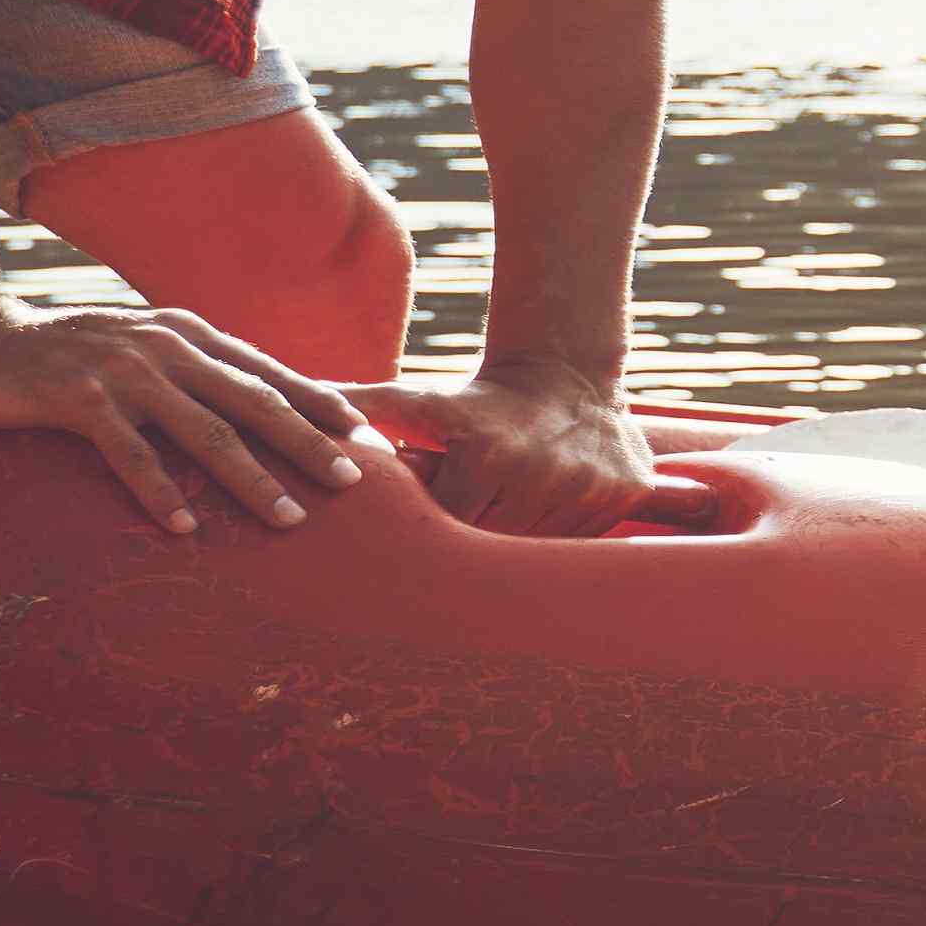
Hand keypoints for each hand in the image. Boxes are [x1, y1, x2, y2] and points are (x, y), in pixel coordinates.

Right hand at [0, 303, 382, 536]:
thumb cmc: (60, 356)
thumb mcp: (136, 350)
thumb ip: (186, 370)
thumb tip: (245, 406)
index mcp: (185, 332)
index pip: (267, 370)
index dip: (318, 401)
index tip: (364, 434)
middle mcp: (165, 346)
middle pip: (253, 401)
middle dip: (308, 442)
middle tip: (352, 481)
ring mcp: (124, 371)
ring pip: (205, 432)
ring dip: (251, 479)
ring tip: (288, 520)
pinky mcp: (80, 399)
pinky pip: (132, 452)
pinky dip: (162, 492)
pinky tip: (187, 529)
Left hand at [387, 361, 656, 538]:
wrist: (568, 373)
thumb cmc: (481, 400)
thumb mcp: (421, 400)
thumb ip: (363, 404)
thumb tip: (298, 397)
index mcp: (486, 458)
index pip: (449, 530)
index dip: (437, 535)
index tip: (430, 532)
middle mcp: (542, 476)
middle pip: (494, 547)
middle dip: (478, 545)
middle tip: (473, 527)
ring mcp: (589, 489)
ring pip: (543, 552)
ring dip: (524, 545)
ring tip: (510, 519)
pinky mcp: (627, 493)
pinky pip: (588, 545)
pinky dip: (566, 539)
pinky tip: (552, 512)